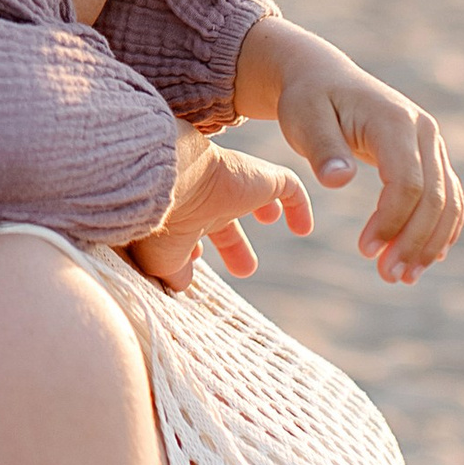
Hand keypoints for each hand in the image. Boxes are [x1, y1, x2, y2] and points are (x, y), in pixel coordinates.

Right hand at [127, 126, 307, 286]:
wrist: (170, 179)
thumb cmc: (159, 223)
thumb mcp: (160, 260)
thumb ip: (172, 274)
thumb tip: (180, 286)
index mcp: (179, 214)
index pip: (190, 230)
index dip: (192, 249)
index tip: (192, 264)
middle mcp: (204, 198)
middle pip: (222, 216)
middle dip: (232, 242)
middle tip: (245, 269)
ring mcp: (233, 186)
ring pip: (253, 195)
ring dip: (264, 210)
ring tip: (270, 221)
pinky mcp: (259, 177)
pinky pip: (288, 187)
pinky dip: (298, 205)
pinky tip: (303, 229)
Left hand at [237, 20, 462, 287]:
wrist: (322, 76)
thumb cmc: (308, 99)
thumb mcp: (303, 117)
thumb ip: (323, 149)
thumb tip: (339, 181)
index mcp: (394, 120)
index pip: (408, 182)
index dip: (391, 220)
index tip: (364, 250)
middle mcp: (423, 130)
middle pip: (435, 197)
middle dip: (413, 241)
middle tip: (388, 276)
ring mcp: (431, 142)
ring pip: (448, 201)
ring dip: (430, 243)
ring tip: (404, 276)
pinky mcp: (430, 155)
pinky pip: (448, 196)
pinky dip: (442, 229)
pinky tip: (427, 258)